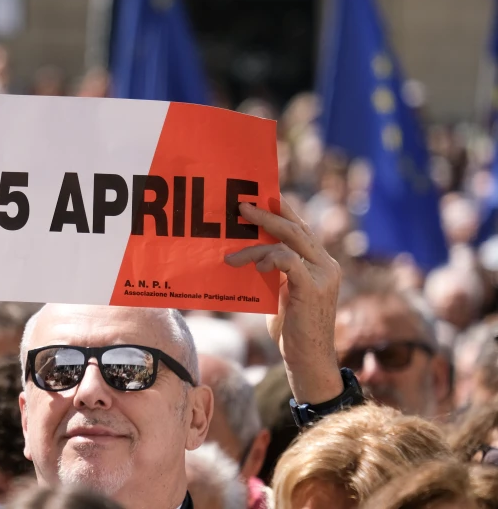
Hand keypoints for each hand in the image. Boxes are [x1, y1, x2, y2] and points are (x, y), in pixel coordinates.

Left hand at [224, 194, 343, 403]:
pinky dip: (268, 259)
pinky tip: (254, 267)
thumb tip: (249, 253)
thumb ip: (275, 272)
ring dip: (256, 244)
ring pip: (288, 242)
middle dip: (267, 214)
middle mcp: (327, 264)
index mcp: (321, 262)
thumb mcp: (281, 293)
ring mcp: (323, 275)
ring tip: (231, 254)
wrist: (308, 361)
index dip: (282, 211)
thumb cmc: (291, 330)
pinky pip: (288, 261)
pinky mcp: (313, 287)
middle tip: (241, 206)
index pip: (301, 228)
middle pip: (296, 228)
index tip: (260, 197)